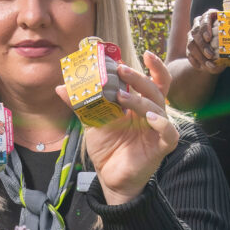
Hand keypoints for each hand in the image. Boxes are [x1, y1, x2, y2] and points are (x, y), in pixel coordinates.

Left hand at [63, 51, 179, 206]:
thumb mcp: (91, 122)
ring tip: (121, 96)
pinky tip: (150, 118)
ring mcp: (158, 129)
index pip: (152, 80)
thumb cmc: (107, 147)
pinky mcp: (162, 146)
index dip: (153, 66)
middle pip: (154, 89)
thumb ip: (81, 104)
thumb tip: (61, 87)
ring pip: (158, 107)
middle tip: (121, 70)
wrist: (109, 177)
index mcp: (139, 104)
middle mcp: (152, 113)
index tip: (145, 53)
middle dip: (138, 78)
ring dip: (140, 99)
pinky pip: (169, 132)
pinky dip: (162, 124)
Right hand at [186, 9, 227, 75]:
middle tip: (210, 55)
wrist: (215, 56)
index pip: (207, 16)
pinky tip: (201, 67)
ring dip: (200, 55)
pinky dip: (195, 61)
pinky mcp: (189, 46)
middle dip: (203, 45)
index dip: (206, 26)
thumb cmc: (227, 46)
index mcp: (212, 18)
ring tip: (208, 64)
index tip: (209, 38)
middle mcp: (200, 24)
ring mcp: (193, 35)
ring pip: (192, 43)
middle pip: (197, 31)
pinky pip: (189, 53)